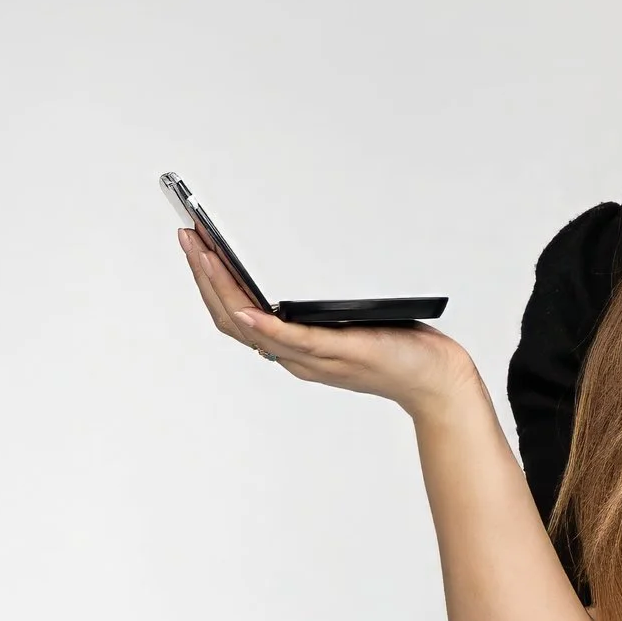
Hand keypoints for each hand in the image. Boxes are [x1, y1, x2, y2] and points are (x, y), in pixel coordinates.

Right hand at [177, 225, 474, 417]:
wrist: (435, 381)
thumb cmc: (398, 350)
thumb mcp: (347, 320)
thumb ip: (315, 308)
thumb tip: (291, 274)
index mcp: (294, 347)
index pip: (235, 316)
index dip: (208, 283)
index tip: (194, 248)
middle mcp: (296, 357)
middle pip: (232, 319)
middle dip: (203, 276)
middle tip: (186, 238)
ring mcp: (313, 358)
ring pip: (251, 328)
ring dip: (221, 289)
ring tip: (202, 256)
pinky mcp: (337, 353)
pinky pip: (292, 342)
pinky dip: (264, 326)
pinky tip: (247, 309)